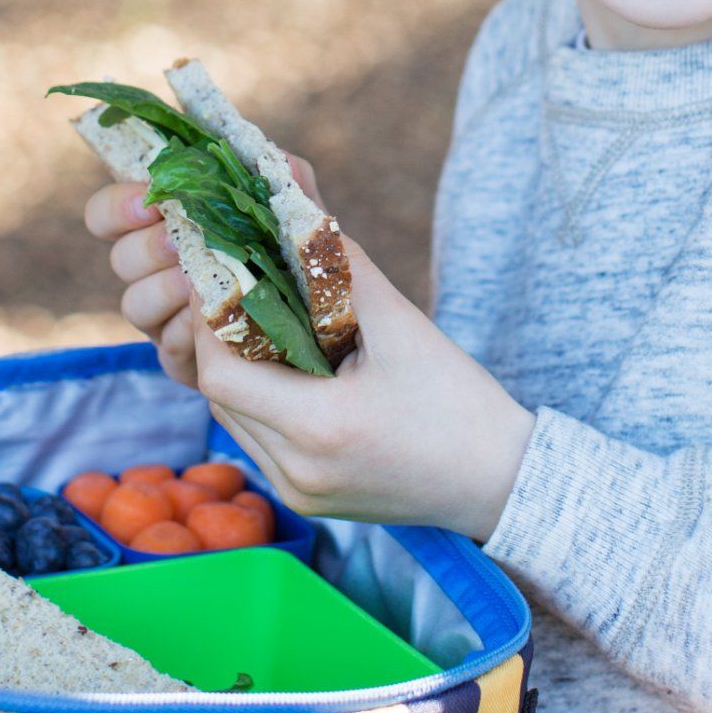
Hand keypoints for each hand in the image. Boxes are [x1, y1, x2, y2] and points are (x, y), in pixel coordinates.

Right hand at [83, 150, 336, 391]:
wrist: (318, 330)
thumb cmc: (292, 258)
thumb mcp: (291, 217)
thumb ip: (287, 185)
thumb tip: (284, 161)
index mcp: (166, 227)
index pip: (109, 212)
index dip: (117, 205)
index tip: (150, 200)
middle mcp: (153, 271)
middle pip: (118, 258)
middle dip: (147, 248)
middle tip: (179, 244)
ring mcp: (164, 317)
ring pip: (133, 303)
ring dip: (163, 290)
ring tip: (197, 282)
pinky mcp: (181, 357)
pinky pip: (166, 345)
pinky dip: (188, 331)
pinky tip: (215, 323)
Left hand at [193, 234, 535, 542]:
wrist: (499, 479)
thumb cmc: (458, 402)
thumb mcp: (403, 325)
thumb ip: (341, 267)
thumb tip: (294, 212)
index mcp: (319, 430)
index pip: (220, 374)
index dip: (211, 323)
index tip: (224, 281)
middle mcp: (296, 471)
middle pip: (220, 397)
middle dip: (222, 343)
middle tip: (241, 295)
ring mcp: (299, 493)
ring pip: (234, 421)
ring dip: (240, 374)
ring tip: (266, 329)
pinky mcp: (306, 500)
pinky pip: (259, 443)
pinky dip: (261, 405)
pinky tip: (289, 373)